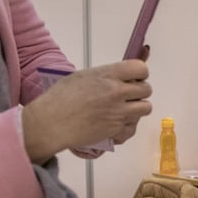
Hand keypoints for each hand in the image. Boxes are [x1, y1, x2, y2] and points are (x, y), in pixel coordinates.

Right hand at [22, 60, 151, 163]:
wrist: (50, 123)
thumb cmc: (60, 98)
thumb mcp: (82, 77)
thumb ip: (105, 76)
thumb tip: (120, 77)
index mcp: (108, 75)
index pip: (140, 68)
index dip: (140, 74)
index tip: (134, 78)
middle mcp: (117, 92)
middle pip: (146, 89)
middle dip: (139, 92)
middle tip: (128, 96)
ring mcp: (118, 111)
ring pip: (145, 108)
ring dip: (137, 109)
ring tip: (123, 110)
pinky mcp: (116, 129)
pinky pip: (133, 127)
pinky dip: (127, 126)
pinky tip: (116, 124)